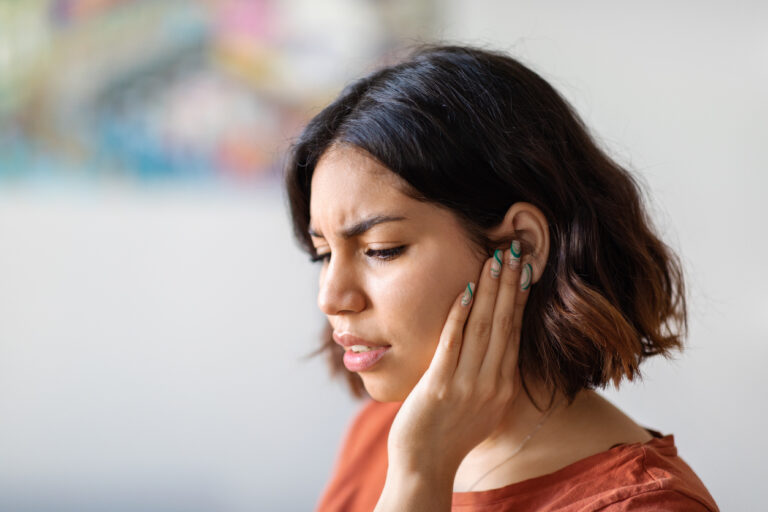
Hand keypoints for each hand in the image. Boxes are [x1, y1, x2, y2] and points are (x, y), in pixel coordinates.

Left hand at [386, 243, 531, 478]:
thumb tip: (492, 347)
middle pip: (505, 324)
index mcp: (503, 386)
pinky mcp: (441, 386)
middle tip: (514, 250)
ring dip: (489, 291)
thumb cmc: (448, 435)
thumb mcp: (481, 406)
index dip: (519, 298)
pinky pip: (453, 343)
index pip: (515, 332)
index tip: (523, 269)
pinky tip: (465, 290)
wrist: (425, 466)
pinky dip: (460, 315)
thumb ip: (488, 376)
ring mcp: (468, 385)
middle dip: (510, 284)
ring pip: (484, 328)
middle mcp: (492, 384)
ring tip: (495, 260)